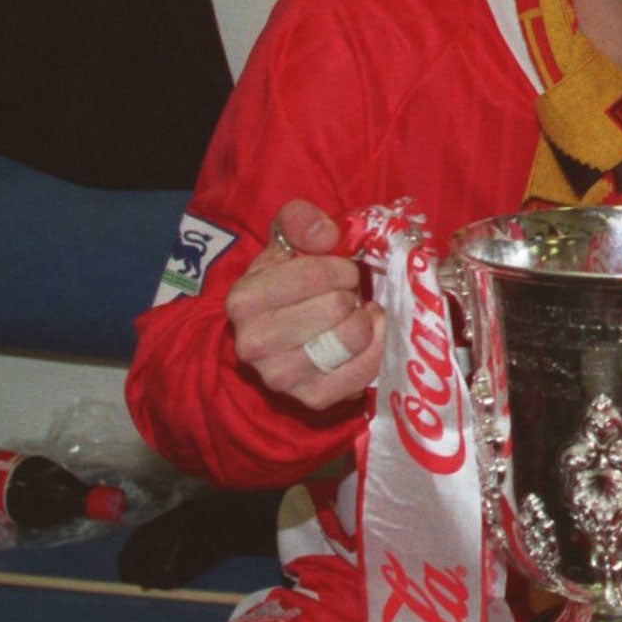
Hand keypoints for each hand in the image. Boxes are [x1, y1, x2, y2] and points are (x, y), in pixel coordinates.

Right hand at [226, 199, 384, 409]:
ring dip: (364, 321)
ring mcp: (282, 376)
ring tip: (355, 315)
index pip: (315, 275)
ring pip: (352, 338)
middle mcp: (255, 343)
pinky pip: (365, 370)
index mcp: (244, 300)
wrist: (275, 340)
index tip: (341, 272)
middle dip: (350, 295)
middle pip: (337, 306)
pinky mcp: (312, 398)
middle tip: (346, 297)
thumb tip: (326, 235)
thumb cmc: (287, 285)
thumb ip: (301, 223)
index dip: (340, 268)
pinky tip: (369, 336)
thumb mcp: (286, 245)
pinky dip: (377, 348)